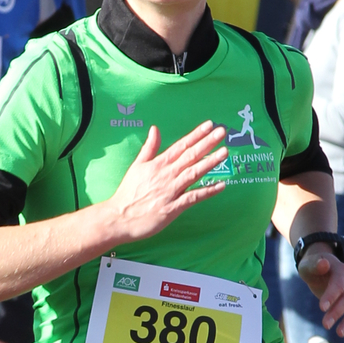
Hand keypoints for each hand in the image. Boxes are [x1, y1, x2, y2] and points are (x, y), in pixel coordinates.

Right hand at [101, 122, 227, 246]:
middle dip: (207, 143)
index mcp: (157, 164)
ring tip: (224, 152)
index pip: (180, 145)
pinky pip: (193, 197)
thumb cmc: (128, 192)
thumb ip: (149, 148)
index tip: (209, 125)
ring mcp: (170, 191)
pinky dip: (207, 191)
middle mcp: (166, 175)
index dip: (196, 135)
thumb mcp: (136, 166)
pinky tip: (220, 185)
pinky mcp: (173, 208)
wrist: (119, 217)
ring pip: (193, 173)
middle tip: (221, 132)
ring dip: (210, 162)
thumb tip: (155, 129)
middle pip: (190, 156)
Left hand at [298, 250, 343, 341]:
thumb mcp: (309, 265)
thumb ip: (315, 265)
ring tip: (339, 333)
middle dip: (337, 312)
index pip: (338, 284)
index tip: (321, 308)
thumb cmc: (313, 269)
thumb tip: (323, 263)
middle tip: (325, 325)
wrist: (323, 270)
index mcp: (341, 270)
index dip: (331, 296)